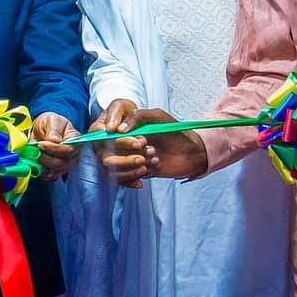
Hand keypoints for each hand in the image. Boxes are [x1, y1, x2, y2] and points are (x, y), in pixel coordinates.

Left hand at [29, 112, 79, 179]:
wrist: (42, 130)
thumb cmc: (50, 123)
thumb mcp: (52, 120)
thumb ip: (54, 129)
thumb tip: (55, 140)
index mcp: (74, 141)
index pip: (69, 150)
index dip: (55, 149)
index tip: (41, 144)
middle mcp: (72, 155)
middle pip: (63, 163)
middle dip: (47, 159)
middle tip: (35, 151)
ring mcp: (65, 164)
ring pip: (56, 171)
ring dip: (43, 166)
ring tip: (33, 157)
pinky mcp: (56, 170)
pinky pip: (50, 176)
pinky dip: (41, 172)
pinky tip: (35, 165)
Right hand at [93, 104, 207, 187]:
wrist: (191, 152)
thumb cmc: (173, 130)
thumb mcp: (157, 117)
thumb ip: (137, 116)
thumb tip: (118, 129)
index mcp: (122, 128)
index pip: (106, 137)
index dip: (121, 141)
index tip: (140, 141)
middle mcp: (120, 145)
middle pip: (106, 156)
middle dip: (128, 156)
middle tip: (150, 150)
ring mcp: (126, 159)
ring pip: (114, 170)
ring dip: (133, 166)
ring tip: (154, 158)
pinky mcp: (133, 173)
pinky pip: (123, 180)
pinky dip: (133, 178)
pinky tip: (149, 171)